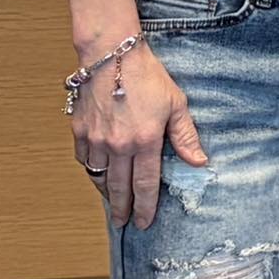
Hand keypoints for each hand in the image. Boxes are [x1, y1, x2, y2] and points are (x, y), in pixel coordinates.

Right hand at [70, 40, 207, 228]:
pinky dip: (91, 170)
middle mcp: (117, 146)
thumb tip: (199, 162)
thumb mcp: (176, 104)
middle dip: (123, 208)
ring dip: (105, 193)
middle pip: (119, 187)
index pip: (146, 184)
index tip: (145, 223)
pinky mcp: (79, 131)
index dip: (146, 206)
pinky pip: (84, 159)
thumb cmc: (147, 76)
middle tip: (123, 223)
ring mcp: (95, 139)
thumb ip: (185, 136)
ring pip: (99, 177)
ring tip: (112, 203)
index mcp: (144, 142)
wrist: (112, 55)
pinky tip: (98, 173)